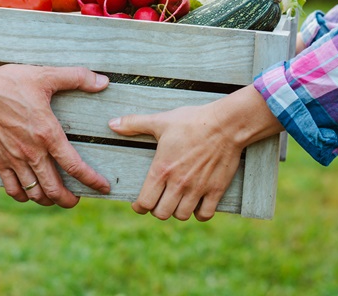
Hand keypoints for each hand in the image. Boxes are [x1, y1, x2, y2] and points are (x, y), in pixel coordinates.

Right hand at [0, 64, 111, 207]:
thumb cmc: (9, 82)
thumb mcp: (45, 75)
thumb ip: (77, 78)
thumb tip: (103, 81)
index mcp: (47, 134)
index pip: (75, 166)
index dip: (92, 180)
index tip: (103, 187)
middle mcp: (32, 152)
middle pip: (54, 189)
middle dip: (70, 200)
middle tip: (77, 199)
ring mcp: (14, 159)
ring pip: (35, 194)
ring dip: (48, 200)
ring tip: (55, 196)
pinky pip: (12, 189)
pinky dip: (23, 196)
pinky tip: (29, 193)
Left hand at [108, 86, 282, 220]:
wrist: (226, 124)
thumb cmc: (191, 121)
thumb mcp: (160, 121)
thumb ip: (134, 124)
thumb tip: (112, 123)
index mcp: (161, 169)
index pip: (144, 202)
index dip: (139, 206)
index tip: (139, 203)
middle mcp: (178, 183)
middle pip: (161, 213)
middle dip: (156, 209)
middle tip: (158, 200)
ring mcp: (198, 188)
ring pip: (182, 216)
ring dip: (177, 211)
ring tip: (176, 201)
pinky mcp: (216, 190)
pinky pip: (205, 214)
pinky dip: (199, 213)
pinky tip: (196, 204)